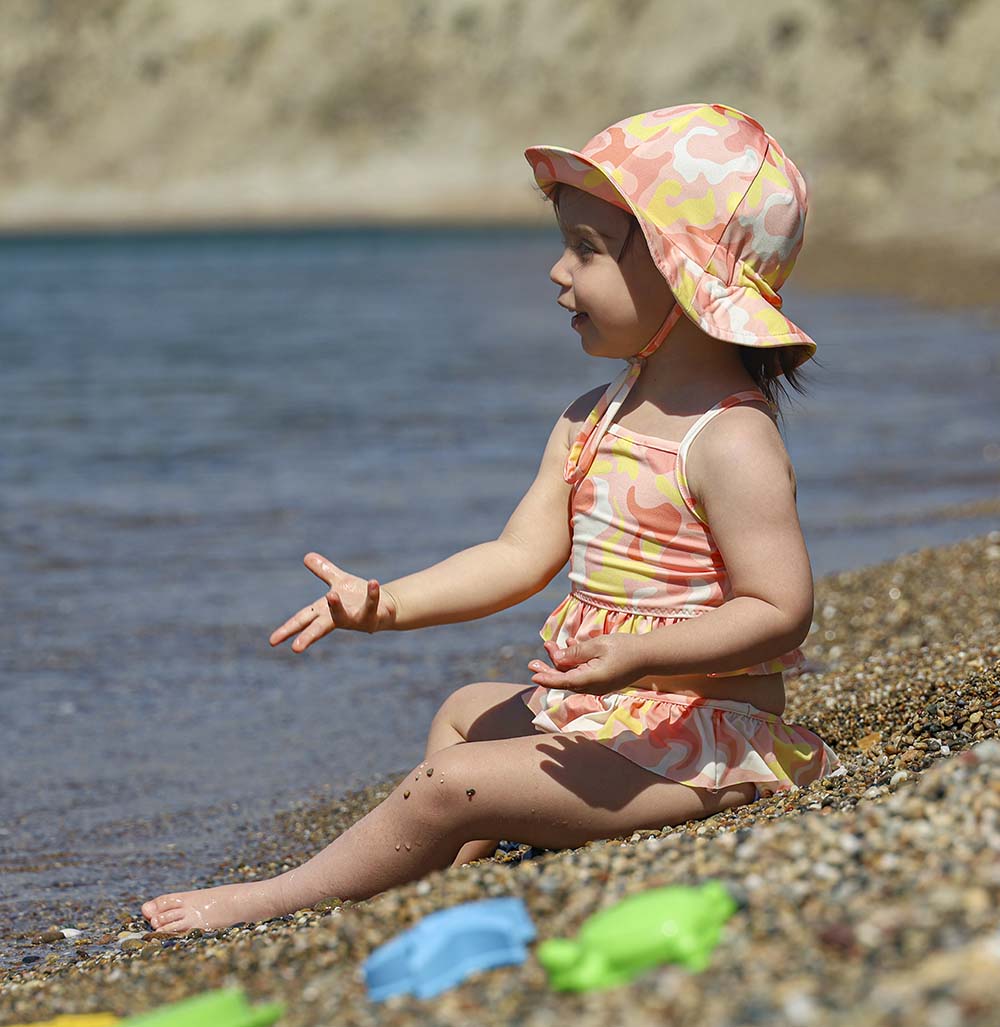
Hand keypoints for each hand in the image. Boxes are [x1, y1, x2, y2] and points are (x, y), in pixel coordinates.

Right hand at [269, 552, 397, 652]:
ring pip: (344, 617)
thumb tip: (307, 556)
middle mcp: (338, 618)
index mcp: (325, 611)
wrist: (385, 605)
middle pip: (319, 627)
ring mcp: (355, 619)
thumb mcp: (338, 581)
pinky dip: (372, 594)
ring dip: (337, 607)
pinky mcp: (372, 616)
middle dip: (308, 636)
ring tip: (331, 595)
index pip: (303, 620)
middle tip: (296, 648)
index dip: (288, 629)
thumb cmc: (357, 598)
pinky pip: (371, 604)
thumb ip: (323, 571)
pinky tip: (373, 582)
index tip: (272, 642)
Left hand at [527, 634, 646, 694]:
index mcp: (591, 679)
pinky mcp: (603, 680)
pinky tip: (569, 644)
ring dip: (561, 662)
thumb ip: (577, 652)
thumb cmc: (625, 648)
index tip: (533, 676)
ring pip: (574, 675)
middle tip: (532, 663)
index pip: (563, 681)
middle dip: (549, 669)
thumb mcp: (598, 645)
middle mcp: (594, 686)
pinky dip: (575, 661)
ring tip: (550, 645)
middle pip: (565, 679)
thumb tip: (558, 658)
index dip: (546, 679)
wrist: (650, 656)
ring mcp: (599, 684)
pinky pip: (584, 672)